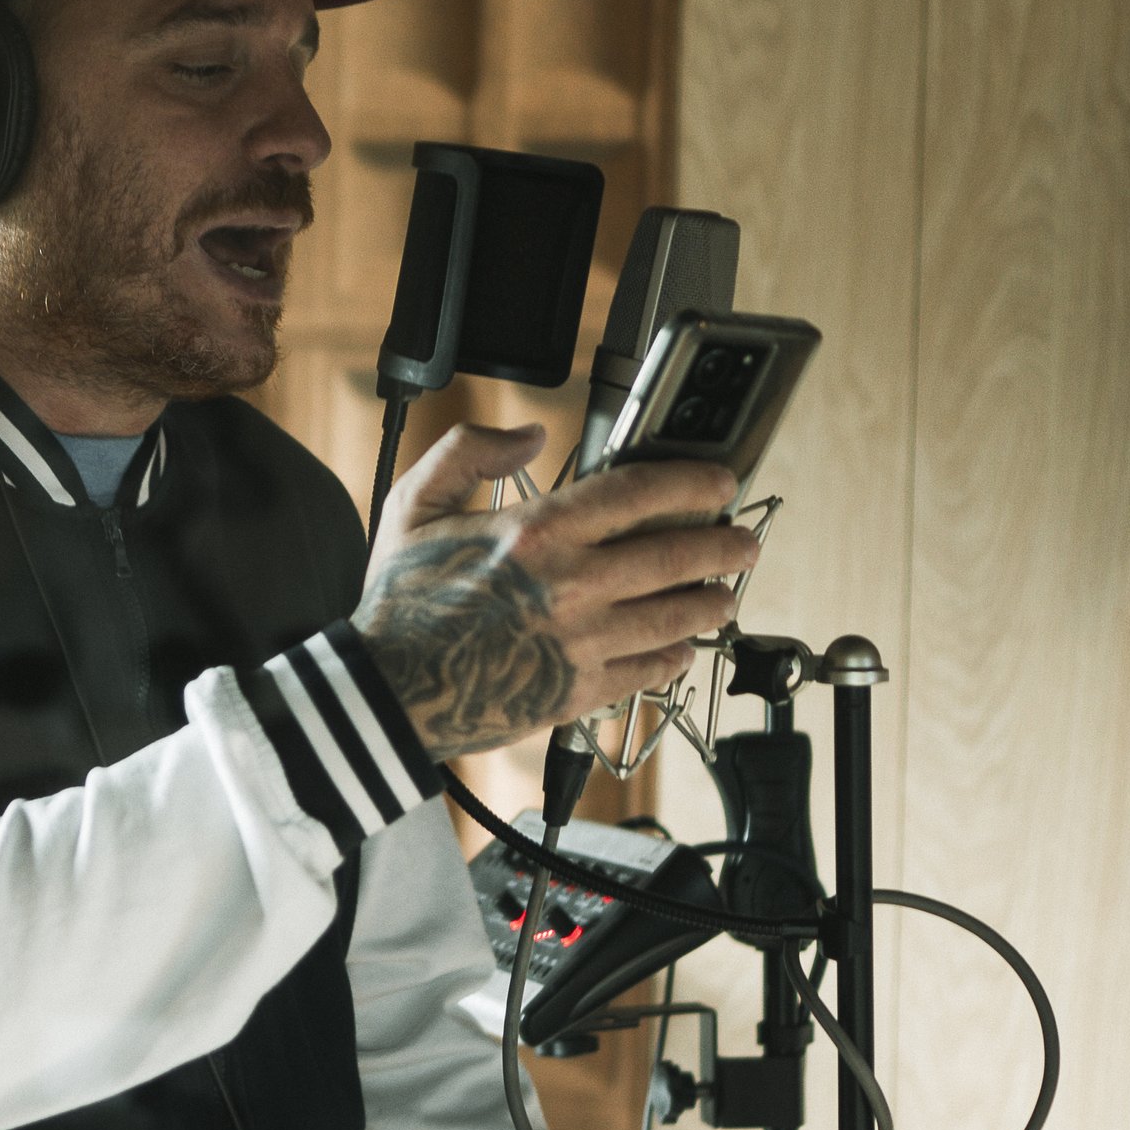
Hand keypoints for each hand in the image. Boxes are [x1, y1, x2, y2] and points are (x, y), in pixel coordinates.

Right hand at [353, 423, 757, 761]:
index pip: (640, 492)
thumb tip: (530, 437)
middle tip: (743, 542)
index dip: (692, 481)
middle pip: (677, 555)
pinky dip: (674, 658)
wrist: (386, 690)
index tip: (718, 482)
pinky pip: (648, 672)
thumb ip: (468, 451)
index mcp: (536, 531)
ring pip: (675, 616)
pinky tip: (680, 648)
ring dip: (710, 602)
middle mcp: (572, 584)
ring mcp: (582, 642)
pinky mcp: (579, 692)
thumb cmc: (399, 601)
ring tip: (725, 595)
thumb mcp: (413, 504)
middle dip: (724, 545)